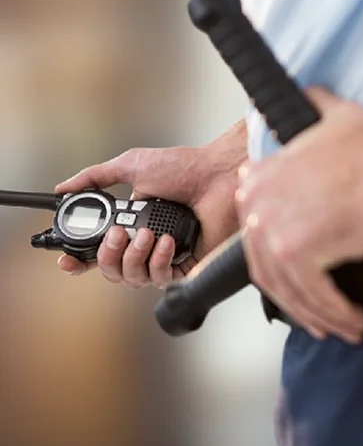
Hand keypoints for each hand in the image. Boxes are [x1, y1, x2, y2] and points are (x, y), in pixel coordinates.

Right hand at [56, 121, 246, 287]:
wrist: (217, 175)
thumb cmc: (182, 168)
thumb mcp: (130, 165)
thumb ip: (95, 177)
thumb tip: (63, 188)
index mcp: (130, 222)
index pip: (98, 250)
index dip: (80, 259)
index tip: (68, 260)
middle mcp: (144, 243)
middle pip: (111, 270)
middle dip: (107, 255)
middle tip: (118, 234)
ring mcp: (164, 256)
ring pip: (132, 279)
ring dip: (133, 257)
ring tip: (147, 233)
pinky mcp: (186, 266)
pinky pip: (160, 280)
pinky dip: (159, 261)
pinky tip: (167, 242)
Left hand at [236, 87, 362, 342]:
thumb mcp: (329, 120)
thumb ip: (311, 114)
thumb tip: (312, 96)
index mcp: (258, 180)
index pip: (256, 241)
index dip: (280, 271)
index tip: (301, 287)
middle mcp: (255, 204)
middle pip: (268, 270)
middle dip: (299, 301)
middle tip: (323, 317)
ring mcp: (271, 227)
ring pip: (290, 289)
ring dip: (320, 315)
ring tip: (344, 326)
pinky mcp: (295, 249)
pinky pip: (312, 296)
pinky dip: (333, 314)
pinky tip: (352, 320)